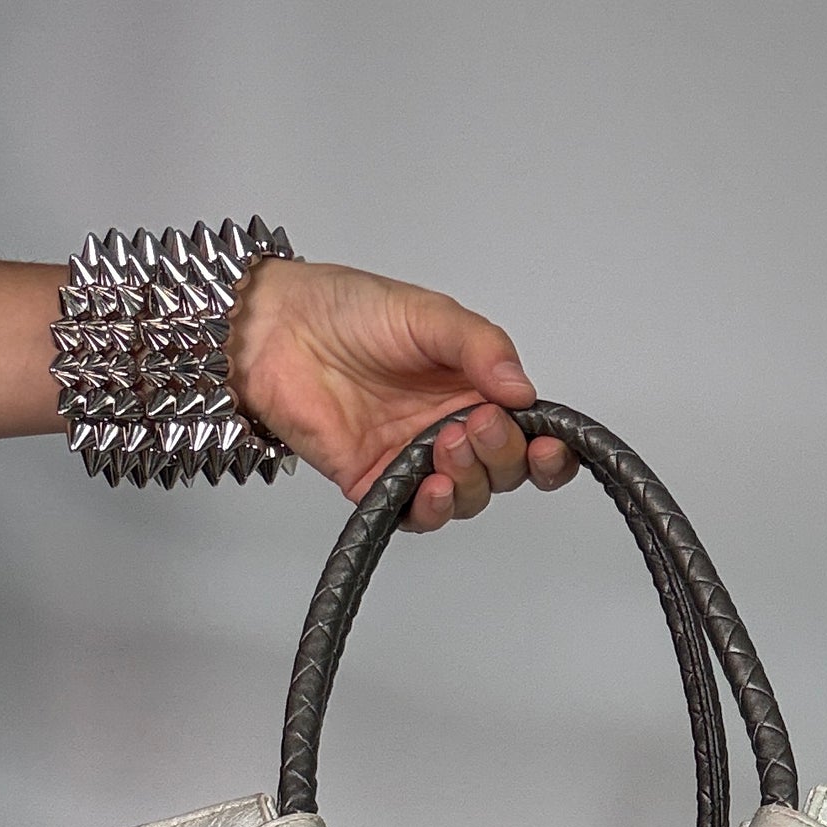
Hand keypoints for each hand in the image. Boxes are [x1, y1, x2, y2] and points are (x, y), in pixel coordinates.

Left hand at [227, 258, 576, 532]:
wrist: (277, 329)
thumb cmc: (349, 311)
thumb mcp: (429, 314)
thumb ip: (481, 348)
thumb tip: (523, 390)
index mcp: (475, 388)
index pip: (529, 432)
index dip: (548, 448)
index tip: (549, 443)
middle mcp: (451, 427)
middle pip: (505, 471)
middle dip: (504, 456)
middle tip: (478, 424)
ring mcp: (415, 459)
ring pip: (468, 496)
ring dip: (470, 479)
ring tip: (447, 443)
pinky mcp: (377, 483)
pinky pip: (417, 515)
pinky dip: (432, 508)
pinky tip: (432, 488)